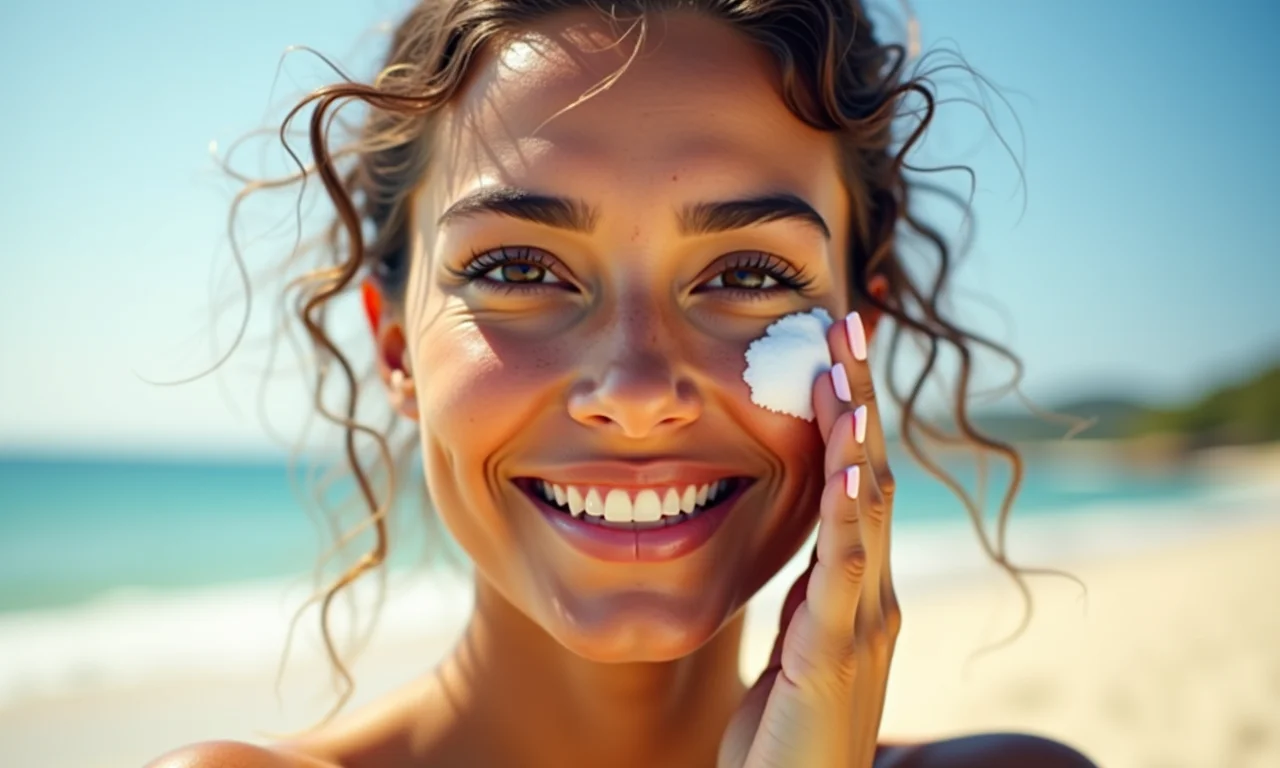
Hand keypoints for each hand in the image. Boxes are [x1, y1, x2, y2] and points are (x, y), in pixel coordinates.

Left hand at [720, 310, 900, 767]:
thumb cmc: (788, 738)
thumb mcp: (797, 650)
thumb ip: (812, 600)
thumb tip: (811, 552)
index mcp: (856, 589)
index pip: (857, 481)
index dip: (849, 413)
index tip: (831, 348)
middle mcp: (872, 594)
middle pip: (872, 472)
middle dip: (858, 395)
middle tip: (845, 319)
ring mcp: (863, 620)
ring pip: (868, 505)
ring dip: (856, 428)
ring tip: (844, 361)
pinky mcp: (838, 650)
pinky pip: (845, 568)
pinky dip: (851, 510)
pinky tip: (849, 461)